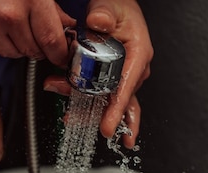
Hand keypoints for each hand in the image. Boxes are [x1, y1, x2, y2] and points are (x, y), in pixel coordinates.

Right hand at [0, 0, 75, 66]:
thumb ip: (51, 7)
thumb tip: (66, 26)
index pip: (52, 40)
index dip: (59, 53)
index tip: (61, 55)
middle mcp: (9, 15)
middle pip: (34, 51)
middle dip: (37, 46)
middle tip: (29, 30)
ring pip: (15, 54)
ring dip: (16, 44)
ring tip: (6, 22)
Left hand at [43, 0, 152, 147]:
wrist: (114, 9)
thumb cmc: (117, 9)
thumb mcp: (109, 7)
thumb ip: (103, 14)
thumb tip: (98, 21)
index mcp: (138, 54)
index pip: (126, 86)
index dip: (116, 109)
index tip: (108, 126)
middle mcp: (133, 70)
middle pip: (113, 99)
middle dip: (93, 111)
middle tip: (72, 115)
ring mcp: (123, 78)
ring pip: (107, 102)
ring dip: (86, 110)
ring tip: (69, 115)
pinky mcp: (112, 81)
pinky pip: (104, 101)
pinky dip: (88, 109)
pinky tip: (76, 116)